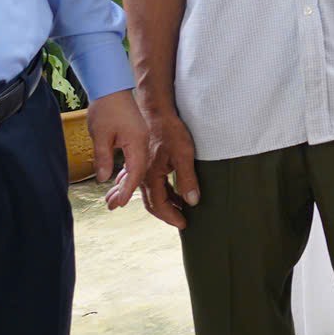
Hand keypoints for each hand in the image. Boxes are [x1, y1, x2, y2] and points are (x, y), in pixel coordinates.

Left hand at [84, 90, 153, 210]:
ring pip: (136, 166)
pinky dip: (126, 172)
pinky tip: (118, 180)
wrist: (111, 86)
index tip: (122, 203)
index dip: (128, 189)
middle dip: (127, 190)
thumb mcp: (101, 135)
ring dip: (126, 182)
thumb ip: (103, 158)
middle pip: (138, 172)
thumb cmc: (106, 108)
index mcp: (138, 142)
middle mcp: (143, 142)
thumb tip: (104, 179)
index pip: (135, 172)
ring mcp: (140, 139)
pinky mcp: (136, 136)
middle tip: (114, 205)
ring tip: (113, 198)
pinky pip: (134, 159)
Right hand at [131, 99, 200, 229]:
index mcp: (150, 177)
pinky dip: (158, 190)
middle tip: (181, 219)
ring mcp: (141, 169)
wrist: (156, 110)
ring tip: (179, 206)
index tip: (184, 224)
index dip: (172, 217)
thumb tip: (192, 202)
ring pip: (149, 193)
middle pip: (151, 203)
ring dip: (163, 202)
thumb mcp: (184, 155)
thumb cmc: (170, 130)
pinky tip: (168, 190)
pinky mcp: (143, 161)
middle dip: (166, 213)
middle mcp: (142, 176)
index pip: (159, 206)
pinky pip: (147, 182)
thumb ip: (187, 180)